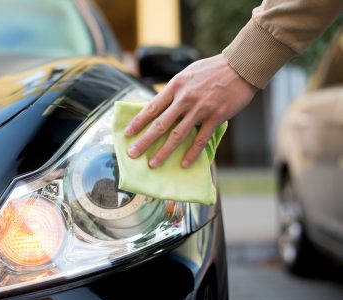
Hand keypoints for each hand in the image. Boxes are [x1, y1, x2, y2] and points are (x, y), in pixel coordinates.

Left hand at [124, 54, 257, 167]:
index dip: (138, 122)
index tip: (127, 134)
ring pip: (177, 135)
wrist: (241, 65)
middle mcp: (185, 99)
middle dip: (144, 141)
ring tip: (152, 163)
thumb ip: (174, 91)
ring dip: (163, 151)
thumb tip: (160, 106)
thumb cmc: (213, 69)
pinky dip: (192, 153)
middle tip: (132, 154)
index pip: (152, 107)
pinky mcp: (216, 117)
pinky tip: (184, 164)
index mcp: (175, 86)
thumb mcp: (187, 74)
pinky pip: (201, 139)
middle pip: (160, 124)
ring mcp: (200, 109)